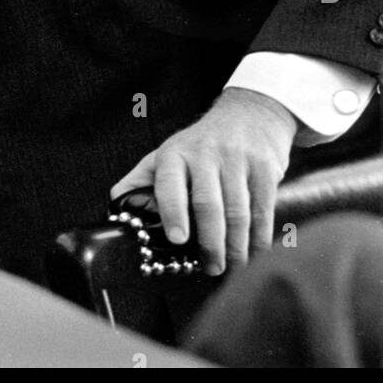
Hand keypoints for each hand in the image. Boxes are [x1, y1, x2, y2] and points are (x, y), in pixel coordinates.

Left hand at [110, 88, 297, 275]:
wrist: (249, 113)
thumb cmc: (200, 144)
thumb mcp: (167, 154)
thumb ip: (141, 181)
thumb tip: (118, 212)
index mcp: (175, 154)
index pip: (170, 183)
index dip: (173, 212)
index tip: (177, 240)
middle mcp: (205, 153)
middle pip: (208, 203)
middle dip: (210, 242)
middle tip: (211, 268)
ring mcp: (237, 160)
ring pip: (238, 211)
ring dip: (236, 246)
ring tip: (232, 268)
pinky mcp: (265, 168)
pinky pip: (262, 210)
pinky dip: (259, 238)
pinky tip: (254, 254)